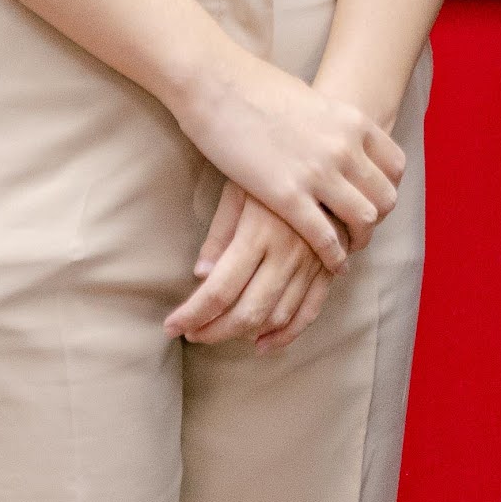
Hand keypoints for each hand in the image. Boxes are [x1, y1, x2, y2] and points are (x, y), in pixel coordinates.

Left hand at [169, 181, 333, 349]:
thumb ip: (220, 234)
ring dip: (243, 335)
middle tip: (191, 334)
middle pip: (247, 312)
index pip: (219, 290)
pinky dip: (286, 334)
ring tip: (217, 334)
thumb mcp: (238, 189)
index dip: (193, 314)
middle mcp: (287, 254)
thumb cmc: (272, 167)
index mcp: (259, 233)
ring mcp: (312, 264)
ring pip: (276, 316)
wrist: (328, 157)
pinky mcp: (329, 268)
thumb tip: (201, 276)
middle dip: (213, 331)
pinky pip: (309, 311)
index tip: (171, 327)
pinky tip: (262, 344)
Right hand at [171, 51, 407, 275]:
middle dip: (377, 217)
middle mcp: (345, 148)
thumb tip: (335, 134)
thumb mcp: (310, 100)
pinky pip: (326, 236)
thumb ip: (330, 124)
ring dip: (359, 239)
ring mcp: (318, 173)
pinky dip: (334, 255)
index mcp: (352, 121)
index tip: (374, 198)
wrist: (217, 84)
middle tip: (362, 228)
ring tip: (349, 248)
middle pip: (385, 196)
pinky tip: (331, 263)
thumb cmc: (255, 87)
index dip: (388, 187)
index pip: (395, 165)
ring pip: (363, 219)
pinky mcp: (287, 196)